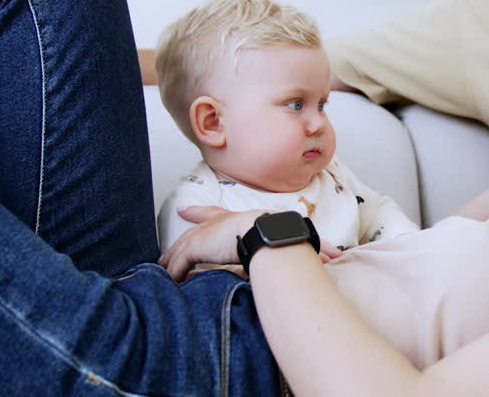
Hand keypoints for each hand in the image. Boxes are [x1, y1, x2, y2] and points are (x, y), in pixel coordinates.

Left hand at [157, 206, 344, 280]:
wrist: (272, 236)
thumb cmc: (285, 239)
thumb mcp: (290, 244)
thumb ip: (296, 251)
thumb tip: (326, 259)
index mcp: (238, 220)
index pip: (216, 213)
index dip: (202, 212)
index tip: (189, 209)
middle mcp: (222, 222)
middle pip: (198, 225)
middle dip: (184, 228)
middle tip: (173, 229)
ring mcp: (209, 233)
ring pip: (184, 246)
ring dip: (174, 258)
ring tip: (162, 269)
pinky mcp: (199, 245)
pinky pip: (180, 261)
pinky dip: (175, 271)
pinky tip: (169, 280)